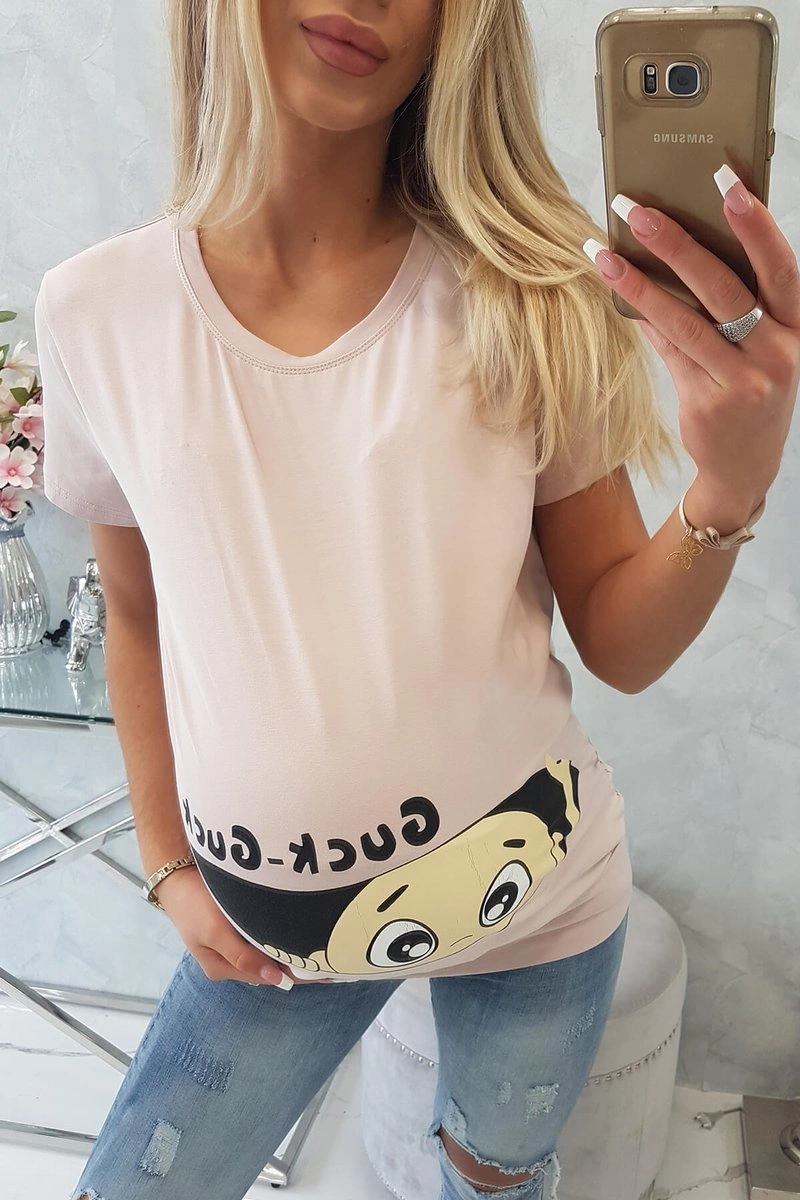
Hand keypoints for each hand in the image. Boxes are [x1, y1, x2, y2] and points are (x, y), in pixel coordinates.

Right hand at [154, 867, 331, 987]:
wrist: (176, 875)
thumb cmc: (192, 904)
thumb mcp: (214, 932)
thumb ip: (242, 956)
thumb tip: (274, 979)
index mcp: (223, 968)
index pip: (268, 976)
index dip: (297, 975)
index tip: (325, 972)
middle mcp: (231, 959)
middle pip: (271, 966)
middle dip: (299, 964)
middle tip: (335, 959)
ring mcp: (234, 942)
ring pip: (270, 951)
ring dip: (293, 950)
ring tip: (325, 948)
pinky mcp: (238, 925)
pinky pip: (265, 935)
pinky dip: (283, 935)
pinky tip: (302, 931)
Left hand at [585, 164, 799, 511]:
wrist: (745, 468)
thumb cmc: (752, 391)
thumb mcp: (761, 348)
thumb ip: (733, 303)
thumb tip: (677, 244)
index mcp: (799, 329)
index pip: (780, 267)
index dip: (755, 224)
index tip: (725, 181)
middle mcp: (778, 354)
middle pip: (725, 288)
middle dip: (678, 244)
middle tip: (638, 211)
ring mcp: (744, 382)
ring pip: (685, 321)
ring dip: (640, 283)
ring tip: (604, 253)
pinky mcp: (708, 404)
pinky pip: (668, 350)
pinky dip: (643, 318)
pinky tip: (617, 292)